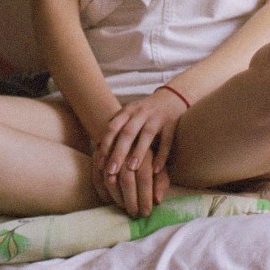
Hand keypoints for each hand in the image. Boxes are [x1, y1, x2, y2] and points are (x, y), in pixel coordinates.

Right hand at [91, 144, 170, 217]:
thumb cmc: (148, 152)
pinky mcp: (98, 152)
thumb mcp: (159, 163)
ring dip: (116, 196)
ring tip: (123, 207)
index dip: (145, 197)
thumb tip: (157, 200)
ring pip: (109, 177)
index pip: (144, 178)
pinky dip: (102, 190)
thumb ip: (161, 181)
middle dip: (130, 200)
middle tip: (134, 214)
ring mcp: (111, 150)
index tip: (146, 212)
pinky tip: (109, 200)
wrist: (129, 129)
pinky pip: (97, 174)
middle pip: (126, 179)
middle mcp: (127, 149)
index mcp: (146, 151)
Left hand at [93, 88, 185, 217]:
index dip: (106, 145)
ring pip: (147, 135)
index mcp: (128, 111)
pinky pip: (167, 141)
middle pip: (128, 133)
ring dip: (139, 152)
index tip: (100, 163)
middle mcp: (141, 113)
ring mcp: (158, 117)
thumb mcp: (129, 114)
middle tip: (111, 171)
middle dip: (118, 152)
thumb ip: (115, 127)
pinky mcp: (172, 124)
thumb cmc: (144, 112)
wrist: (172, 97)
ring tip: (131, 169)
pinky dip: (162, 156)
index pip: (113, 127)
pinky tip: (156, 170)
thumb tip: (96, 146)